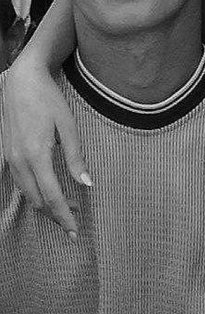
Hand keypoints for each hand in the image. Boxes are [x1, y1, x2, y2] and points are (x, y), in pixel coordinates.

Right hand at [3, 59, 90, 238]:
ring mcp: (9, 158)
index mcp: (37, 155)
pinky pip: (20, 182)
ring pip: (26, 194)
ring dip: (45, 205)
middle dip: (56, 215)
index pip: (52, 196)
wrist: (21, 81)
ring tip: (67, 209)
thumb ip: (76, 157)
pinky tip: (48, 193)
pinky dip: (34, 193)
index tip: (75, 232)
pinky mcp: (7, 154)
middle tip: (75, 223)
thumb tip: (87, 184)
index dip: (64, 216)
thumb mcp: (69, 126)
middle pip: (37, 200)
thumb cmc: (49, 100)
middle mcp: (19, 161)